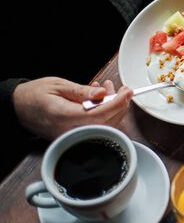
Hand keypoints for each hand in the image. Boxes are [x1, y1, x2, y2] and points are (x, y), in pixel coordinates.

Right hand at [12, 77, 132, 139]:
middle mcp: (70, 130)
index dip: (118, 103)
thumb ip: (82, 91)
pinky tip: (100, 99)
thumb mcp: (58, 86)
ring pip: (104, 126)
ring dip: (112, 107)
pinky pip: (96, 127)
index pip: (100, 114)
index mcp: (64, 116)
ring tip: (109, 89)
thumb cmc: (34, 95)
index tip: (128, 92)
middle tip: (124, 90)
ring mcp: (72, 136)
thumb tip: (103, 94)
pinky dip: (104, 113)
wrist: (17, 107)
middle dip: (120, 105)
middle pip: (106, 122)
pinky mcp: (74, 137)